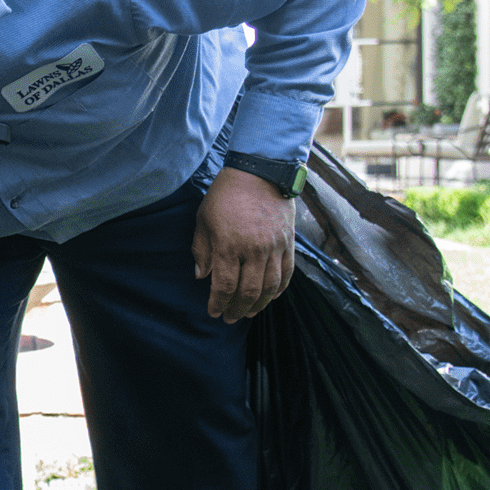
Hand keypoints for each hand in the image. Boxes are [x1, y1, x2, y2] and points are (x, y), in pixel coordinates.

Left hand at [193, 167, 296, 322]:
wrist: (259, 172)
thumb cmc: (225, 195)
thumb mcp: (204, 219)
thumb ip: (201, 250)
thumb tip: (201, 276)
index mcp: (228, 245)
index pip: (223, 286)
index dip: (218, 303)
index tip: (214, 312)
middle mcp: (253, 250)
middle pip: (248, 292)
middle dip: (237, 309)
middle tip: (230, 318)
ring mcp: (274, 248)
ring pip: (269, 287)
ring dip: (259, 305)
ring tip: (248, 312)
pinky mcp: (288, 243)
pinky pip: (287, 273)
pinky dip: (279, 289)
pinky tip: (271, 297)